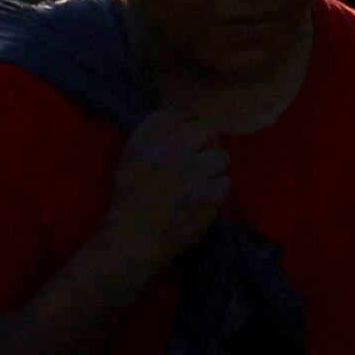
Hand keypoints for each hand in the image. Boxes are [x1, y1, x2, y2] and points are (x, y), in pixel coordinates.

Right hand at [100, 108, 231, 263]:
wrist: (135, 240)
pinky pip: (224, 184)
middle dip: (206, 144)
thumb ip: (154, 137)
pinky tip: (204, 201)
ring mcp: (192, 171)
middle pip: (204, 130)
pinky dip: (216, 193)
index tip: (187, 141)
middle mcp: (170, 149)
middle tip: (201, 161)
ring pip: (221, 157)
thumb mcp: (131, 158)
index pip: (177, 115)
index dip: (186, 126)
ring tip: (202, 183)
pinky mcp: (208, 195)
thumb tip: (183, 123)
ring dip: (214, 169)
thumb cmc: (129, 201)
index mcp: (146, 139)